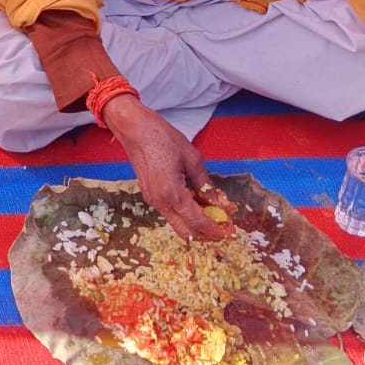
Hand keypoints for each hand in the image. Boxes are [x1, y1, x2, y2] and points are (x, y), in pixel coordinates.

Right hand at [99, 92, 228, 242]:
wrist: (135, 129)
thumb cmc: (163, 138)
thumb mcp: (192, 158)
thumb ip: (206, 185)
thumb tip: (221, 203)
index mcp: (171, 193)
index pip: (197, 222)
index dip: (215, 229)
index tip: (229, 230)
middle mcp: (160, 202)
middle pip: (186, 231)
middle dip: (206, 234)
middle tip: (223, 228)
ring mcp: (152, 200)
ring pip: (178, 224)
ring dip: (196, 224)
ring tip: (213, 214)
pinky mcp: (150, 195)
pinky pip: (171, 213)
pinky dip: (186, 215)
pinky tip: (197, 204)